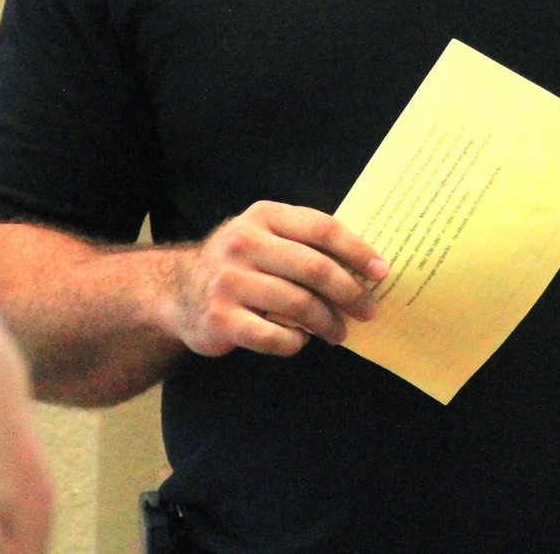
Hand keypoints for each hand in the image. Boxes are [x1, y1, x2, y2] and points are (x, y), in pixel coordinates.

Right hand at [165, 201, 388, 357]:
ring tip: (339, 333)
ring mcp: (229, 281)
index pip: (322, 228)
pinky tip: (300, 341)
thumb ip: (306, 242)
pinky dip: (294, 343)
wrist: (178, 291)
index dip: (357, 251)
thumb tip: (366, 266)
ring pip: (297, 304)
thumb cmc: (242, 263)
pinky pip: (273, 336)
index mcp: (264, 216)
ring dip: (327, 322)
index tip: (381, 272)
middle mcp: (243, 243)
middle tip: (368, 310)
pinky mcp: (219, 318)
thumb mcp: (267, 236)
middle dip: (349, 292)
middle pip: (314, 268)